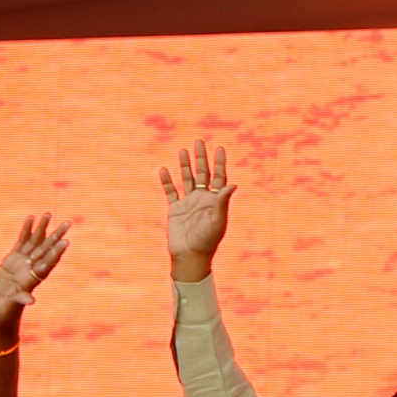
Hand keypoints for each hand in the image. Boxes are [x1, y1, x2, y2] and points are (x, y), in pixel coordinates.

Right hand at [0, 212, 73, 326]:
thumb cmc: (5, 311)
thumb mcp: (11, 306)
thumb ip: (20, 300)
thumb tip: (31, 301)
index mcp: (34, 279)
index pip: (48, 263)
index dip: (56, 253)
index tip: (65, 242)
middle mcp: (31, 269)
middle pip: (46, 249)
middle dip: (56, 236)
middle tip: (68, 223)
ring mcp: (23, 262)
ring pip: (35, 242)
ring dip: (42, 228)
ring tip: (49, 214)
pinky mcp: (12, 259)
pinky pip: (21, 242)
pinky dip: (26, 230)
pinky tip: (31, 218)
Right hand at [161, 142, 232, 277]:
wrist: (190, 256)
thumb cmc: (207, 241)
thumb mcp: (218, 220)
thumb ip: (223, 201)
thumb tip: (233, 184)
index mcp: (215, 201)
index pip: (219, 177)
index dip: (219, 163)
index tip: (219, 148)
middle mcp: (202, 199)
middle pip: (202, 174)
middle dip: (201, 158)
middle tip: (199, 141)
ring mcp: (188, 203)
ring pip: (186, 179)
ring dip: (185, 165)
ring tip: (183, 150)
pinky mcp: (175, 209)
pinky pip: (170, 192)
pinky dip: (166, 181)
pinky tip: (163, 169)